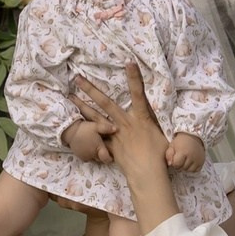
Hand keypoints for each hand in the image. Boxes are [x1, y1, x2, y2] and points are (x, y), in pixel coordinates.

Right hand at [61, 118, 113, 163]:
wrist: (69, 131)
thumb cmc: (85, 128)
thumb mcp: (96, 126)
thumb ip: (107, 128)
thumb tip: (117, 128)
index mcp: (98, 149)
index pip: (107, 159)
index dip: (111, 158)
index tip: (112, 155)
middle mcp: (92, 155)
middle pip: (101, 159)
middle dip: (104, 155)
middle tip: (105, 148)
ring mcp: (86, 157)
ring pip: (95, 159)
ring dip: (96, 155)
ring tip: (96, 147)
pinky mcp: (80, 157)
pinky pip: (88, 158)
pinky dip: (90, 155)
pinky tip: (90, 148)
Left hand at [69, 64, 169, 178]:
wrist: (147, 173)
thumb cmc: (160, 156)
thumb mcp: (163, 136)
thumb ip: (158, 124)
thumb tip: (163, 114)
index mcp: (141, 118)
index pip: (138, 94)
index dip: (134, 78)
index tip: (129, 62)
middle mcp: (125, 123)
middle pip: (106, 103)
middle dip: (91, 89)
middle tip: (78, 78)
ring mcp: (114, 134)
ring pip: (95, 117)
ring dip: (82, 106)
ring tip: (70, 96)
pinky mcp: (109, 146)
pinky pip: (96, 137)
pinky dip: (86, 132)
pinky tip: (76, 126)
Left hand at [165, 131, 205, 173]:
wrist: (193, 136)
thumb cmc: (180, 141)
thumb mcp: (172, 145)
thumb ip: (168, 155)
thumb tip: (170, 164)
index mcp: (183, 152)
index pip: (176, 164)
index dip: (174, 163)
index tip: (175, 159)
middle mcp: (191, 156)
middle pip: (183, 168)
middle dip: (180, 165)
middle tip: (180, 159)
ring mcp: (198, 159)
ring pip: (189, 170)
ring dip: (186, 167)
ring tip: (185, 160)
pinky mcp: (202, 161)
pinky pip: (196, 170)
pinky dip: (193, 168)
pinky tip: (190, 162)